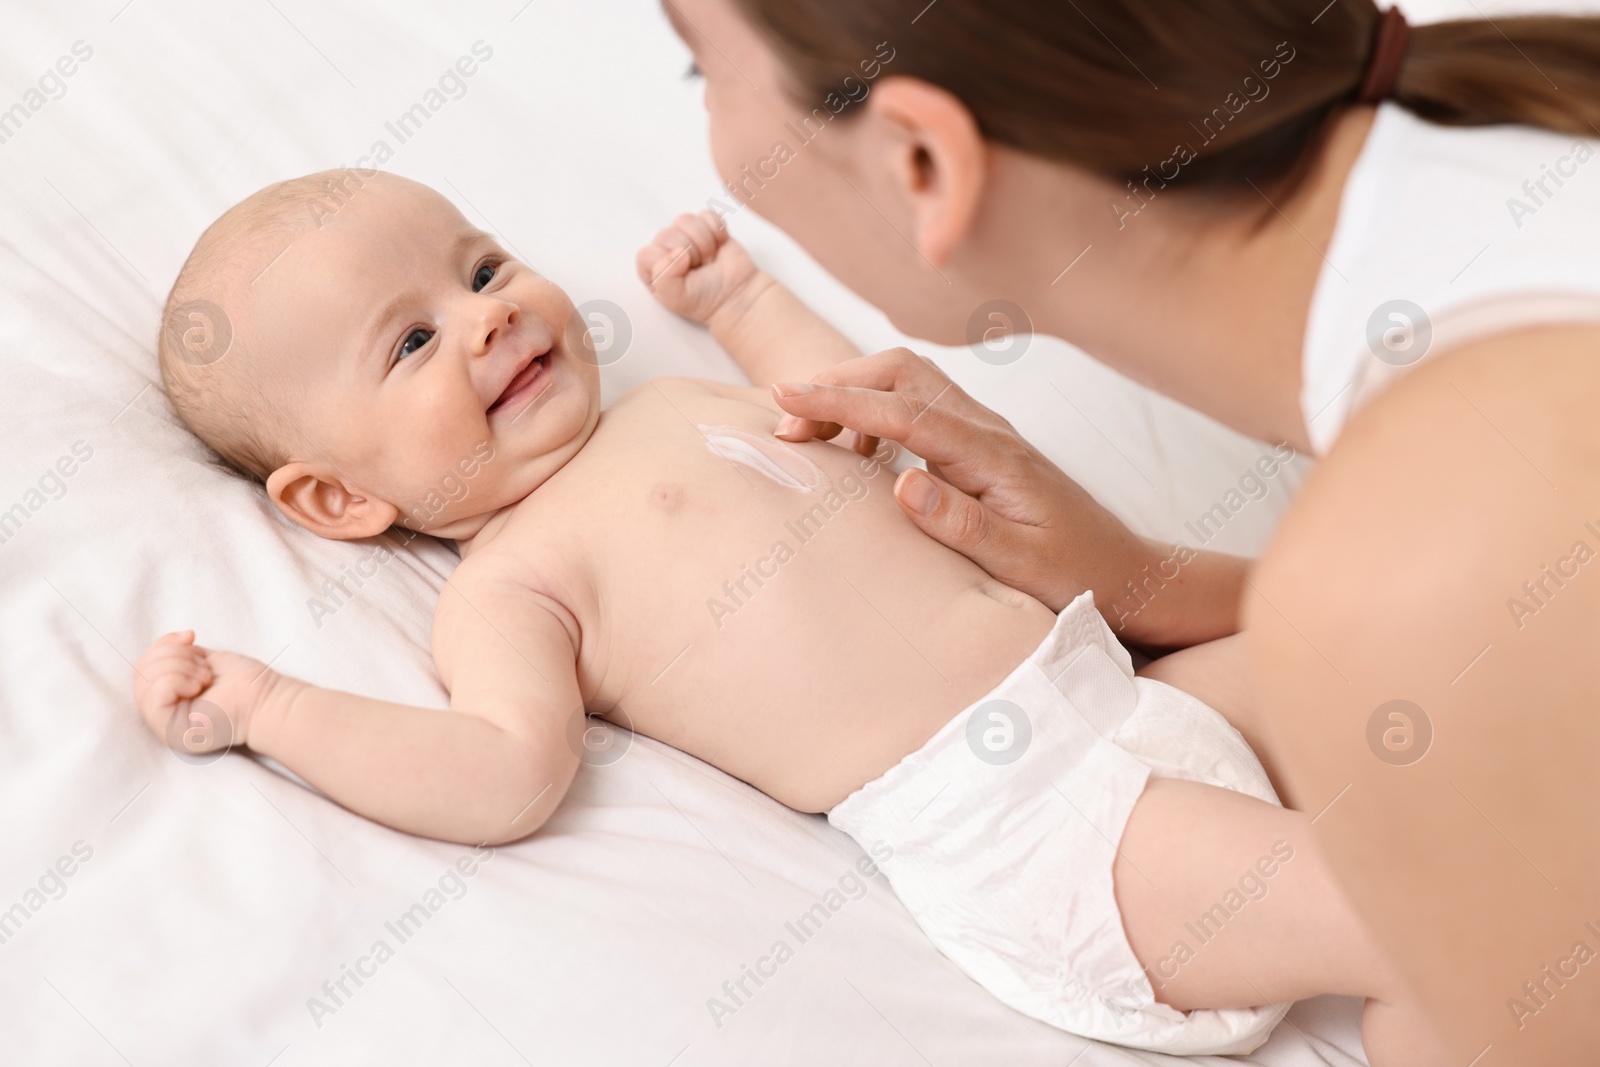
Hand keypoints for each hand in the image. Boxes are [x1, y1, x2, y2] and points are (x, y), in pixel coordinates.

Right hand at [132, 630, 296, 757]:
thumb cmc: (242, 683)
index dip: (163, 644)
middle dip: (174, 656)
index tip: (191, 637)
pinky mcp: (169, 730)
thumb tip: (181, 636)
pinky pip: (154, 695)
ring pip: (145, 681)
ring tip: (205, 677)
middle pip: (141, 671)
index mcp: (167, 698)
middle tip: (204, 668)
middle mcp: (161, 714)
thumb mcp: (204, 659)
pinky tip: (199, 686)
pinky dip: (177, 680)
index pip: (143, 665)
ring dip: (180, 667)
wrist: (266, 701)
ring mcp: (162, 726)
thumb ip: (182, 652)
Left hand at [636, 210, 760, 325]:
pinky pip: (707, 215)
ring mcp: (686, 236)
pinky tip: (719, 247)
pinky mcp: (706, 227)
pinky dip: (717, 231)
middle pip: (668, 234)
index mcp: (652, 268)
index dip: (667, 262)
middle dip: (690, 254)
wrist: (736, 296)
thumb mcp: (676, 299)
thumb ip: (664, 278)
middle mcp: (666, 249)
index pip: (647, 254)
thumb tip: (677, 252)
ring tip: (709, 259)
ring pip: (686, 221)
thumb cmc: (704, 300)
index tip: (684, 274)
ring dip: (704, 242)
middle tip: (700, 269)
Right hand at [768, 348, 1160, 617]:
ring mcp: (984, 433)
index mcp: (991, 456)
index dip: (840, 400)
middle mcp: (987, 431)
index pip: (902, 411)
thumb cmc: (1077, 574)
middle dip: (837, 384)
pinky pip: (918, 407)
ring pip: (909, 383)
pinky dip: (874, 415)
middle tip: (785, 423)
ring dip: (854, 393)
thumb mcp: (1019, 563)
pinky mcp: (979, 446)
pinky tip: (857, 457)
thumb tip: (902, 481)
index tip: (784, 397)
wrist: (1127, 571)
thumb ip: (961, 523)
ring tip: (808, 434)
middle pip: (901, 373)